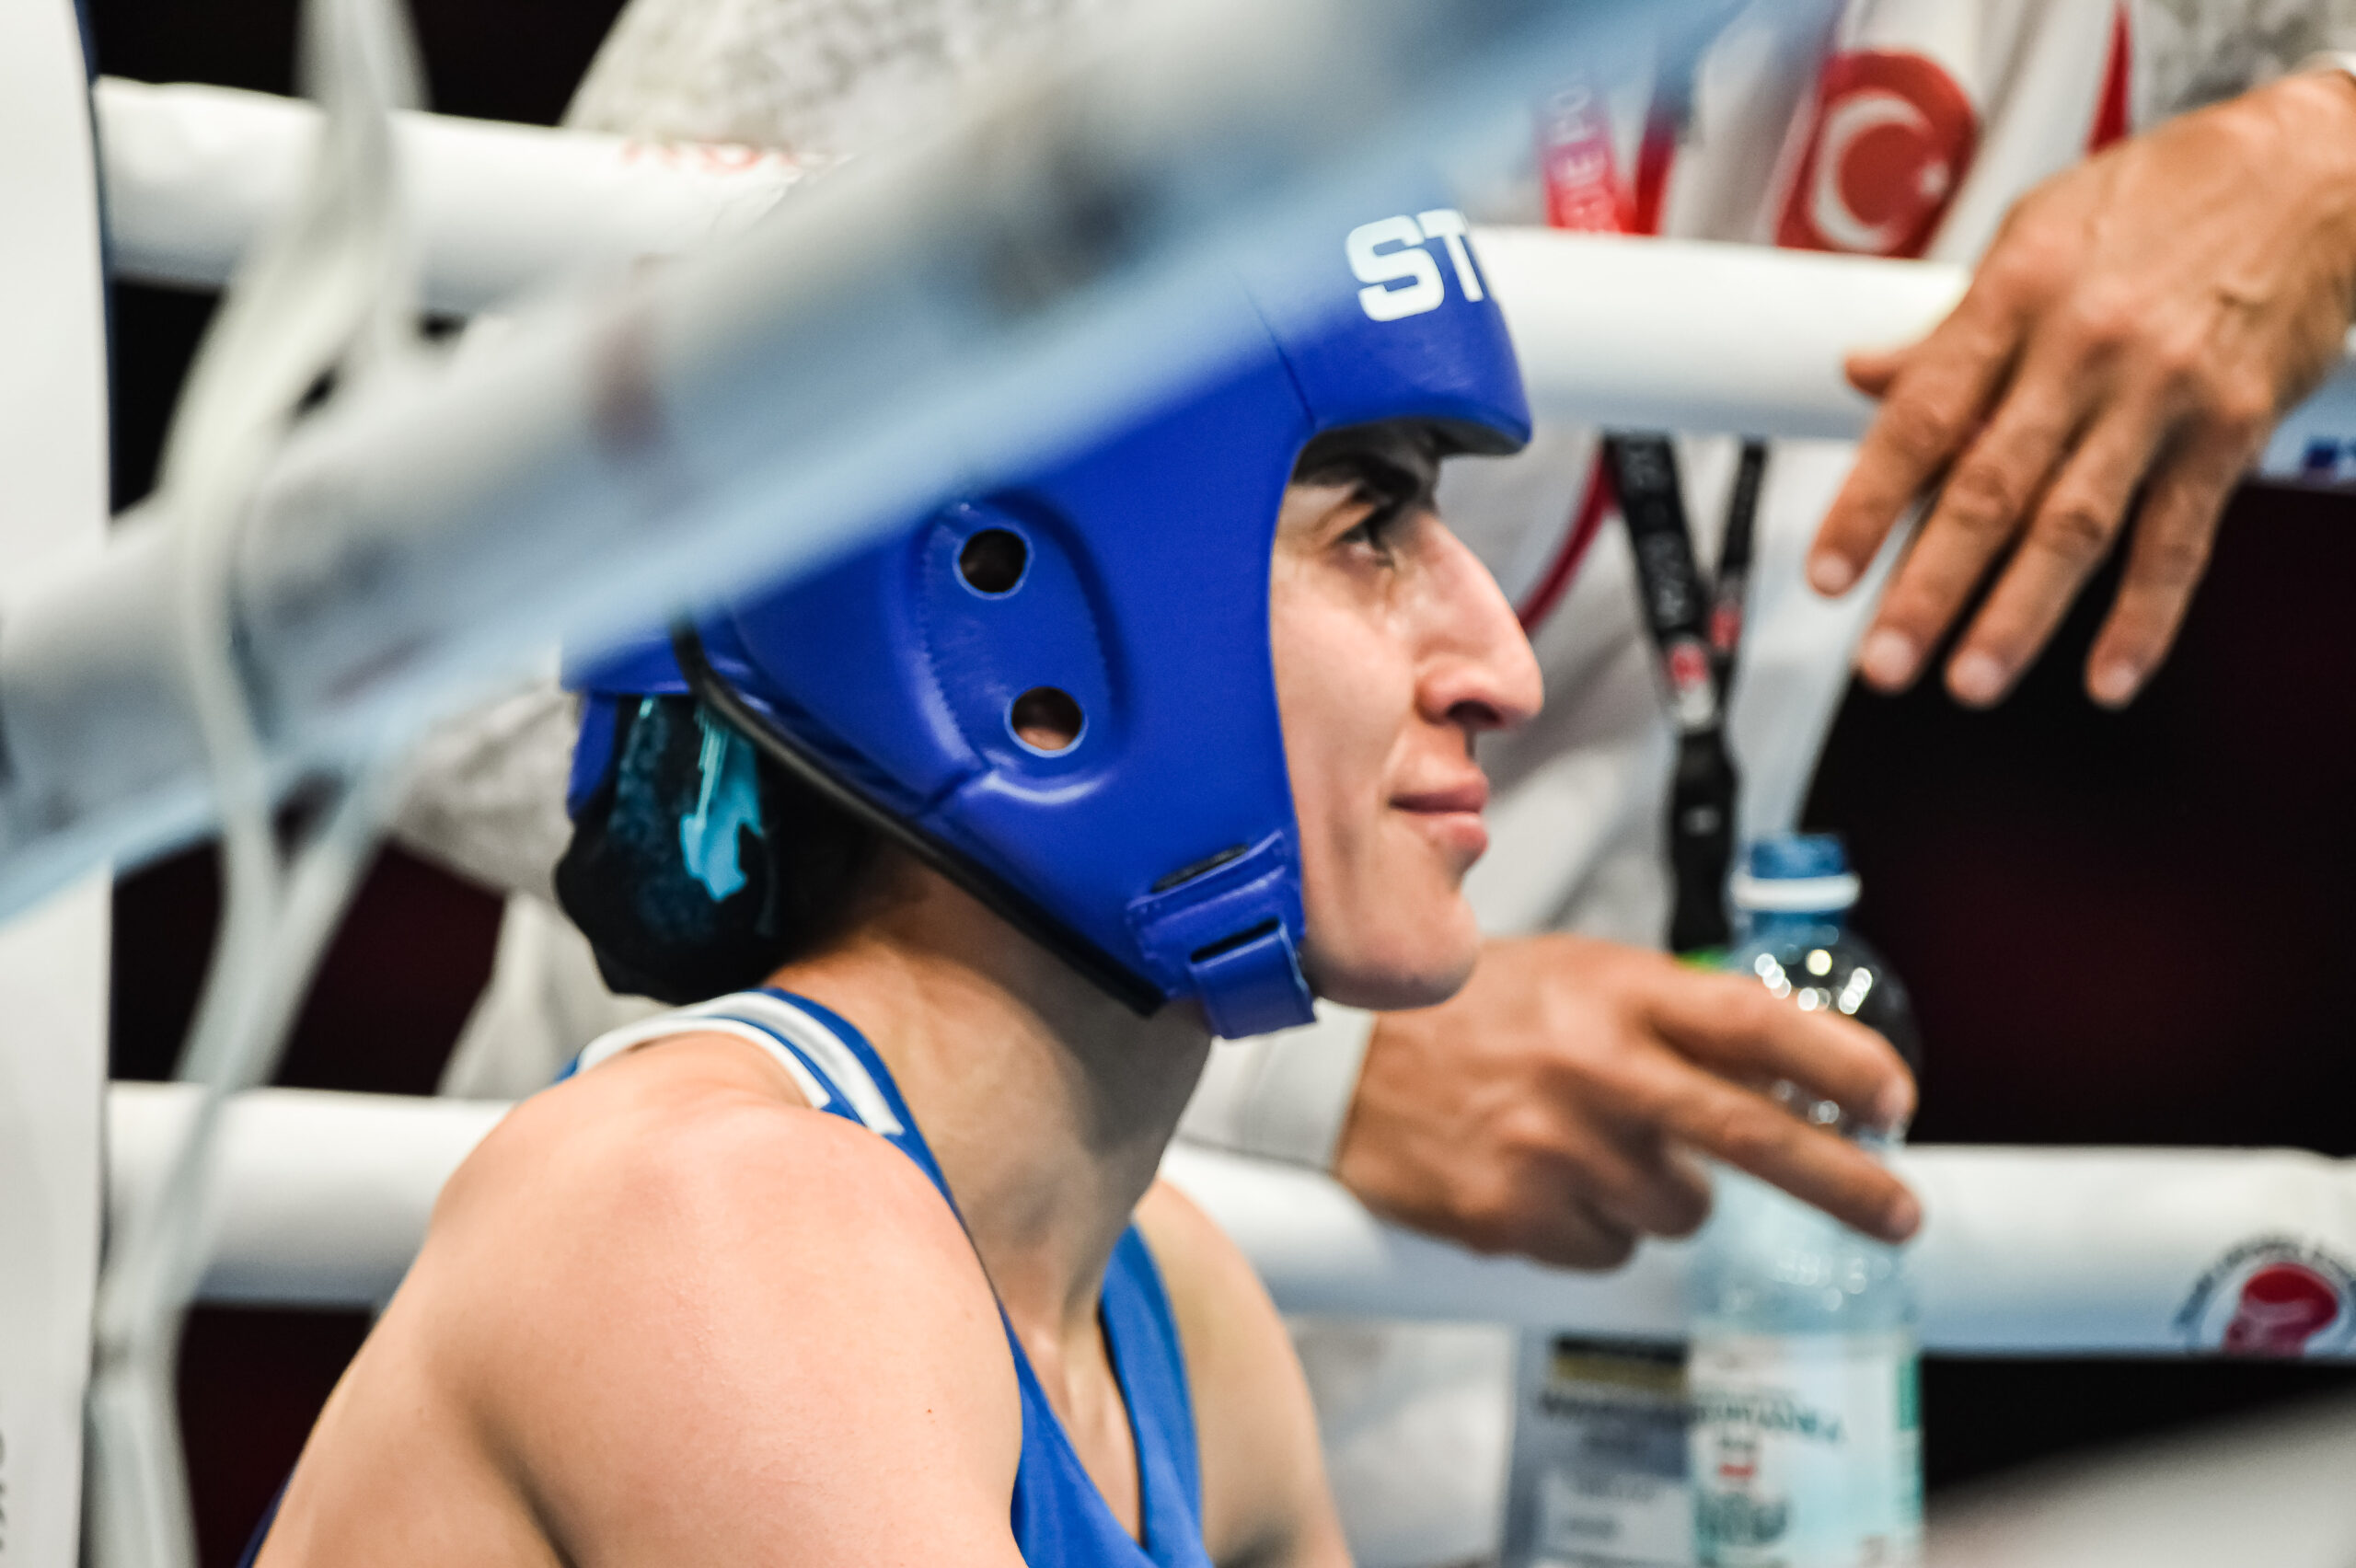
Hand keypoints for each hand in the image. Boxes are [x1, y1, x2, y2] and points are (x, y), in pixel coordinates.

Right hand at [1331, 934, 1918, 1269]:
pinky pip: (1608, 1252)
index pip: (1756, 1024)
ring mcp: (1554, 1150)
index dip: (1839, 1066)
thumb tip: (1790, 1080)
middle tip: (1898, 1216)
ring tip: (1595, 1151)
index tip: (1890, 1099)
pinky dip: (1595, 1228)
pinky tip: (1546, 1182)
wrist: (1337, 1066)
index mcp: (1615, 993)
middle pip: (1754, 1137)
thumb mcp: (1574, 976)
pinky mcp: (1514, 1218)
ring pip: (1679, 1212)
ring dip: (1662, 1194)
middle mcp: (1594, 1069)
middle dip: (1846, 1184)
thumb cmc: (1467, 1015)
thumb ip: (1670, 1017)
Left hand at [1807, 68, 2355, 708]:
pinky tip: (2109, 673)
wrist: (2319, 167)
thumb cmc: (2168, 195)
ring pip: (2076, 524)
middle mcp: (2086, 348)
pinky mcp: (2230, 430)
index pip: (1920, 417)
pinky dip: (2146, 615)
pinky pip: (2179, 538)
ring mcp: (2161, 394)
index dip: (1866, 505)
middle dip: (1930, 586)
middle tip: (1883, 660)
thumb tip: (1863, 377)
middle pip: (1991, 488)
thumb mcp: (2036, 229)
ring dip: (2019, 615)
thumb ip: (1951, 325)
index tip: (1826, 574)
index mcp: (2018, 294)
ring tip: (1969, 680)